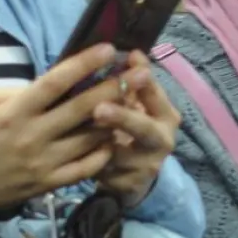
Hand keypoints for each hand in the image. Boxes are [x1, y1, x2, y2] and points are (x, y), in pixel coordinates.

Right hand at [0, 43, 126, 218]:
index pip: (55, 82)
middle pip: (82, 108)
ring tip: (136, 102)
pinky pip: (85, 168)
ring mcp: (43, 163)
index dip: (84, 64)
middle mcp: (32, 137)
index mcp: (14, 112)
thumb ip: (19, 91)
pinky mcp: (48, 184)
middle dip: (115, 87)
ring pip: (90, 138)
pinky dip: (103, 153)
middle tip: (140, 72)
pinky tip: (116, 138)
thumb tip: (53, 82)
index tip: (108, 49)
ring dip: (116, 119)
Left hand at [88, 50, 180, 206]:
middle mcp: (162, 140)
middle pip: (145, 128)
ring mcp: (147, 166)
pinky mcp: (130, 185)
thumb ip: (130, 83)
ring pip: (122, 154)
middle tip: (99, 108)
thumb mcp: (136, 104)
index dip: (142, 77)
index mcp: (166, 115)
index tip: (128, 59)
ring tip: (75, 135)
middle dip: (122, 117)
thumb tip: (125, 52)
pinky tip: (71, 156)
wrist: (135, 173)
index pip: (156, 94)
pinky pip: (106, 173)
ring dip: (99, 144)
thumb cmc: (130, 126)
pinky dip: (90, 163)